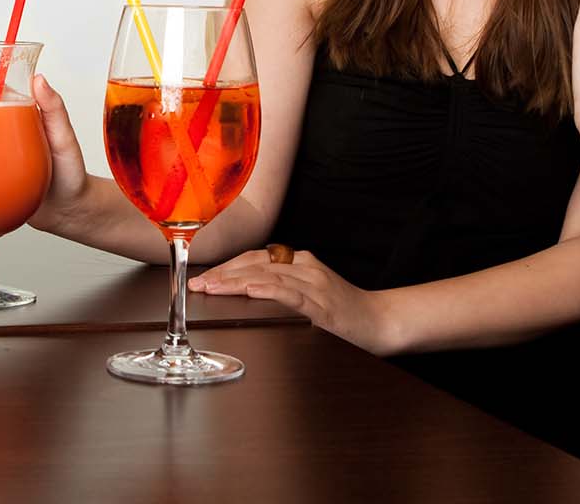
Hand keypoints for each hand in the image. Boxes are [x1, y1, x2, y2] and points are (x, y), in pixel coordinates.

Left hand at [189, 249, 389, 351]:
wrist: (382, 322)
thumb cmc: (345, 311)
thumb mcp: (311, 292)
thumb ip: (283, 287)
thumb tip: (246, 292)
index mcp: (301, 262)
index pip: (254, 258)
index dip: (226, 266)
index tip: (203, 277)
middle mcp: (306, 267)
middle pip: (255, 264)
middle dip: (222, 274)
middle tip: (197, 285)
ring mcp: (314, 283)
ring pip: (266, 276)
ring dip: (234, 282)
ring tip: (211, 289)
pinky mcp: (322, 304)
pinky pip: (290, 293)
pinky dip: (267, 290)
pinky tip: (249, 290)